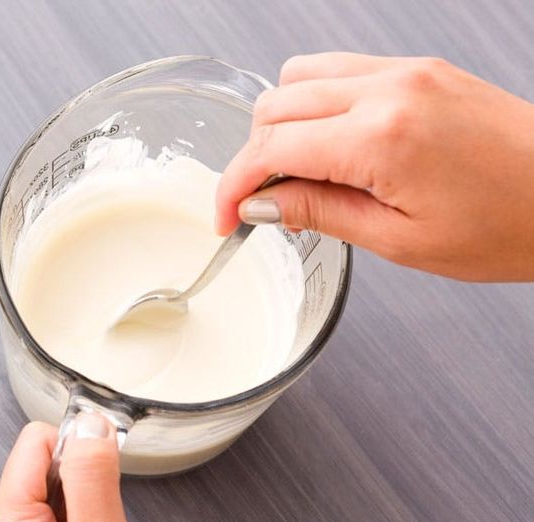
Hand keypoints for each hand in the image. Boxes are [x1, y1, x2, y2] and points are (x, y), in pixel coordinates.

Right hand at [216, 52, 533, 281]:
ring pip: (300, 77)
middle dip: (253, 156)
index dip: (234, 186)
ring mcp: (406, 71)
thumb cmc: (509, 226)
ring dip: (281, 124)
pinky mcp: (420, 69)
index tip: (227, 217)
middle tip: (261, 203)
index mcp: (382, 138)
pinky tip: (329, 146)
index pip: (271, 148)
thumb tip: (262, 204)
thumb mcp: (401, 240)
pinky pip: (341, 70)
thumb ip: (320, 212)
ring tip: (296, 174)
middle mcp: (389, 89)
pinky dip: (316, 104)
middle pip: (275, 105)